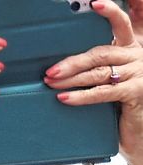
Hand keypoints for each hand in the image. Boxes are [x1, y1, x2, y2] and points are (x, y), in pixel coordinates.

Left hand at [44, 0, 142, 164]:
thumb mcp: (111, 81)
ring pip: (99, 71)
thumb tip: (59, 67)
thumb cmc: (121, 106)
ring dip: (71, 77)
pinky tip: (65, 97)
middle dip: (72, 61)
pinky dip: (81, 95)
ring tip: (51, 82)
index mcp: (131, 48)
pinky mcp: (135, 92)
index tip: (95, 3)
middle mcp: (137, 57)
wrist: (141, 133)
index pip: (123, 24)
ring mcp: (138, 73)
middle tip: (50, 70)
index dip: (111, 12)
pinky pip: (103, 91)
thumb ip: (96, 68)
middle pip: (101, 52)